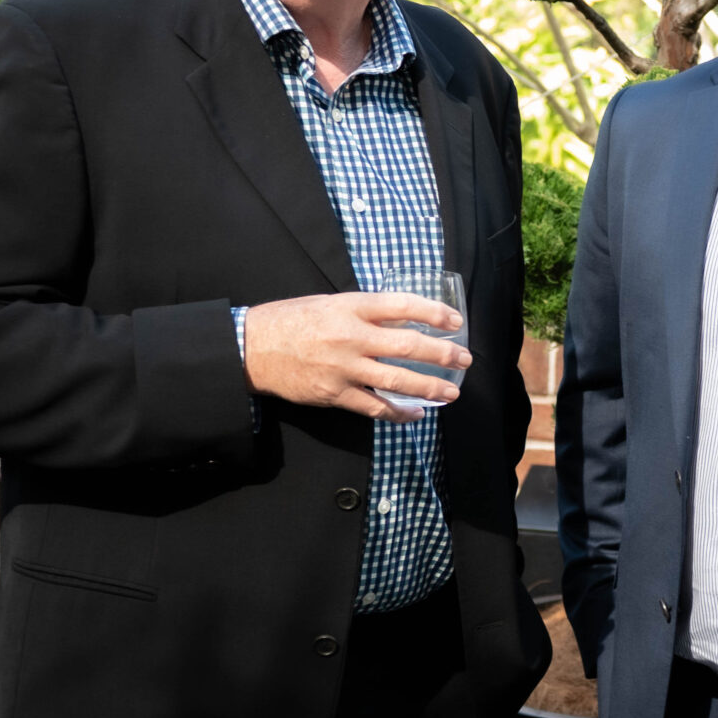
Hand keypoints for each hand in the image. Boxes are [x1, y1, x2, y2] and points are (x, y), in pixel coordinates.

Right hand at [241, 292, 468, 421]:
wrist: (252, 348)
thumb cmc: (291, 321)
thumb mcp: (329, 303)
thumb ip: (364, 312)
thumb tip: (402, 320)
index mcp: (351, 306)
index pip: (403, 305)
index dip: (434, 313)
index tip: (455, 321)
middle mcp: (351, 336)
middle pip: (408, 346)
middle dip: (443, 355)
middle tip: (465, 359)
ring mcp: (344, 368)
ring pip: (397, 380)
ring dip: (430, 387)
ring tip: (452, 392)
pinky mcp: (335, 394)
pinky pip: (374, 407)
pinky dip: (398, 412)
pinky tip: (416, 414)